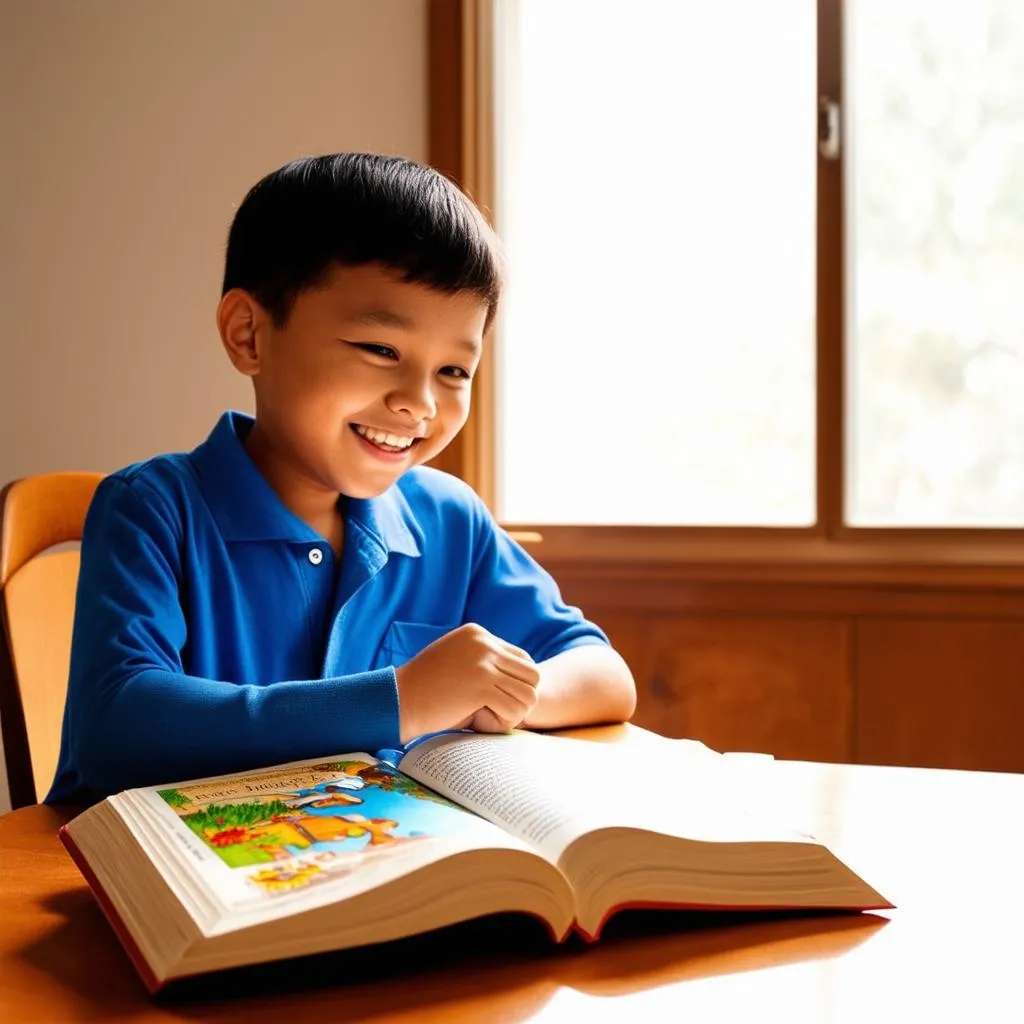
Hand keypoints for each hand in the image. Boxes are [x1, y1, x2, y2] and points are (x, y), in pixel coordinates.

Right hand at [395, 623, 539, 741]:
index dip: (516, 685)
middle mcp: (484, 643)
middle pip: (532, 675)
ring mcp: (483, 663)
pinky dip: (502, 723)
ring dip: (513, 713)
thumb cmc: (425, 690)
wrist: (396, 701)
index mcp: (477, 634)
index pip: (523, 659)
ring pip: (529, 694)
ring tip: (487, 718)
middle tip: (496, 712)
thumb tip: (520, 680)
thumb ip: (484, 663)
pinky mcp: (480, 685)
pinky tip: (478, 723)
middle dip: (520, 699)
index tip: (496, 699)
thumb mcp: (457, 662)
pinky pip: (514, 709)